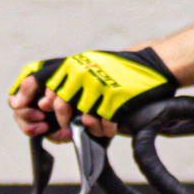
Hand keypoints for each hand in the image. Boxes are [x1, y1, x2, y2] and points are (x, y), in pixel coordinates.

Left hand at [10, 48, 174, 138]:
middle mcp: (83, 73)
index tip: (46, 114)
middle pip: (61, 106)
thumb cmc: (118, 70)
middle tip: (70, 128)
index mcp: (74, 65)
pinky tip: (112, 124)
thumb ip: (67, 83)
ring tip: (98, 124)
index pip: (46, 86)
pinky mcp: (116, 99)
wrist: (151, 65)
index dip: (43, 104)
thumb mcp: (89, 68)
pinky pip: (103, 123)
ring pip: (83, 118)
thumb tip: (44, 103)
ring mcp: (100, 86)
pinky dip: (107, 128)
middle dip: (65, 121)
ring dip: (91, 126)